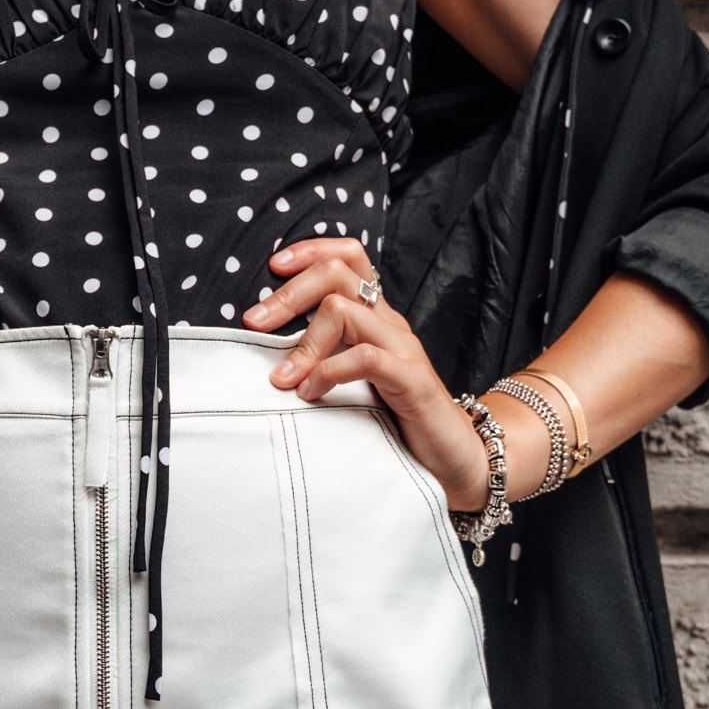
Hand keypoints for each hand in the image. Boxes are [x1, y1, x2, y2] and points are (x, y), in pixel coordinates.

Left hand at [243, 238, 491, 510]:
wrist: (455, 457)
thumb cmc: (399, 419)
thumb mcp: (356, 377)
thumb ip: (325, 354)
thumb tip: (265, 345)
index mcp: (378, 317)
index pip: (350, 257)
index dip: (310, 250)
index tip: (271, 267)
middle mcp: (391, 324)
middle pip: (338, 274)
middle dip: (289, 293)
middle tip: (254, 322)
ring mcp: (404, 349)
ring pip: (345, 310)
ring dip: (304, 342)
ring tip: (284, 377)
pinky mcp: (413, 381)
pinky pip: (365, 358)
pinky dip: (329, 371)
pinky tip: (310, 393)